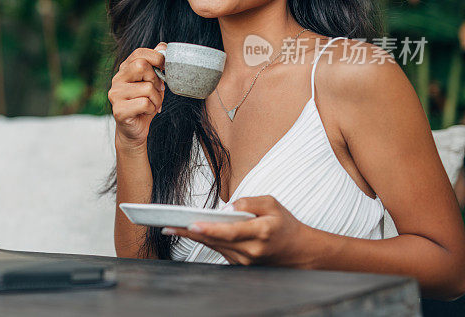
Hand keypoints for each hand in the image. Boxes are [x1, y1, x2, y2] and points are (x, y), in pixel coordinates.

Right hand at [108, 42, 166, 150]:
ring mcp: (115, 94)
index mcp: (124, 69)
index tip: (164, 67)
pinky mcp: (119, 110)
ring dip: (156, 99)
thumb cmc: (144, 104)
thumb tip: (163, 46)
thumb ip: (155, 64)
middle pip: (141, 66)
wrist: (134, 130)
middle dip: (155, 80)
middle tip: (156, 90)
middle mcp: (117, 79)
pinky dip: (151, 109)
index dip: (156, 57)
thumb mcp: (152, 82)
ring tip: (152, 104)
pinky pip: (145, 103)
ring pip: (147, 88)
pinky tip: (146, 112)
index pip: (139, 53)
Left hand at [163, 195, 314, 266]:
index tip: (191, 224)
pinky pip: (219, 250)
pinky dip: (205, 241)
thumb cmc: (284, 224)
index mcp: (261, 232)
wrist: (300, 251)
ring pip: (214, 247)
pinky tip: (190, 232)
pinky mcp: (241, 264)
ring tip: (172, 227)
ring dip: (193, 237)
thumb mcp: (272, 204)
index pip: (230, 232)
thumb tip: (226, 208)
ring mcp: (246, 260)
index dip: (209, 229)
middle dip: (190, 232)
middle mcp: (251, 250)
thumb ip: (248, 202)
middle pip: (216, 241)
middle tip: (168, 225)